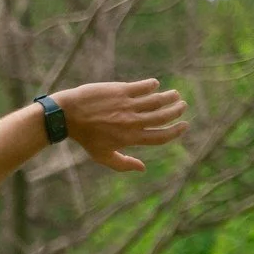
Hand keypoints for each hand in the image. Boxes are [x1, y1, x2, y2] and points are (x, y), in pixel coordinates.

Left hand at [51, 80, 187, 173]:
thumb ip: (124, 163)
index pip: (160, 137)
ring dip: (169, 97)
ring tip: (175, 95)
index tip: (184, 125)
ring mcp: (127, 105)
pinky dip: (151, 85)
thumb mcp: (102, 156)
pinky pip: (143, 87)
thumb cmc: (85, 138)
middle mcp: (132, 122)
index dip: (176, 132)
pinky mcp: (121, 90)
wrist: (68, 115)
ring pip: (156, 100)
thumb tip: (142, 169)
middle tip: (182, 106)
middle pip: (163, 117)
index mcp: (131, 138)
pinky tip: (155, 84)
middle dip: (176, 111)